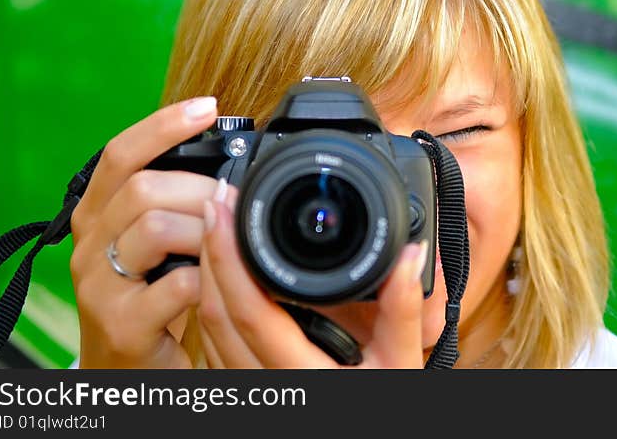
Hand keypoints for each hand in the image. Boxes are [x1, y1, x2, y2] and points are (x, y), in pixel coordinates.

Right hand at [70, 97, 218, 367]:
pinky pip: (176, 285)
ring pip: (155, 229)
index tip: (208, 107)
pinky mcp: (122, 326)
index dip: (162, 126)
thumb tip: (230, 168)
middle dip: (201, 189)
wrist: (127, 369)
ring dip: (207, 232)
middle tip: (233, 202)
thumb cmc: (150, 297)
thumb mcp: (154, 244)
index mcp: (97, 215)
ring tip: (227, 243)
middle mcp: (88, 245)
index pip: (119, 155)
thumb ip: (174, 205)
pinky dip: (209, 277)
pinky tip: (220, 280)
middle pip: (143, 189)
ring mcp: (101, 287)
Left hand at [197, 182, 429, 367]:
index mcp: (298, 375)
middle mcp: (262, 384)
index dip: (228, 254)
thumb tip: (409, 255)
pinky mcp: (248, 387)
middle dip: (209, 250)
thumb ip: (403, 313)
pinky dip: (215, 299)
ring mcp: (250, 388)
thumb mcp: (400, 367)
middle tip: (218, 200)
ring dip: (207, 273)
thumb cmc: (378, 414)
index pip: (247, 310)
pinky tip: (226, 273)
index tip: (225, 208)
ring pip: (209, 327)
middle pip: (214, 312)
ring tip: (218, 226)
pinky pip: (217, 342)